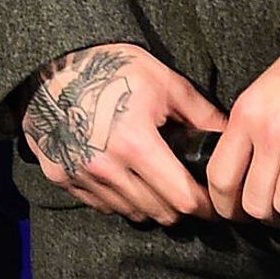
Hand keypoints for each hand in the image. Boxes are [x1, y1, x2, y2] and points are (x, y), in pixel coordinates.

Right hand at [20, 41, 224, 223]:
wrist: (47, 65)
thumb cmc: (110, 68)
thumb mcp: (163, 82)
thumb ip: (203, 115)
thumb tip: (232, 140)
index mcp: (136, 144)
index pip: (184, 201)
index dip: (206, 206)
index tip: (213, 202)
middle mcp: (106, 167)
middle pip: (161, 213)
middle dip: (181, 207)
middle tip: (188, 191)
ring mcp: (80, 175)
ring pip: (133, 213)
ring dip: (151, 205)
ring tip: (156, 183)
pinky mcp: (61, 178)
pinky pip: (104, 206)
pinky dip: (121, 199)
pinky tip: (125, 176)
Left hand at [207, 39, 279, 230]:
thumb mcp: (263, 93)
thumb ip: (250, 126)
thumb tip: (242, 165)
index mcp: (245, 117)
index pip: (219, 175)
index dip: (224, 206)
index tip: (235, 216)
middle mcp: (268, 132)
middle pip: (254, 200)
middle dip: (264, 220)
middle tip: (276, 222)